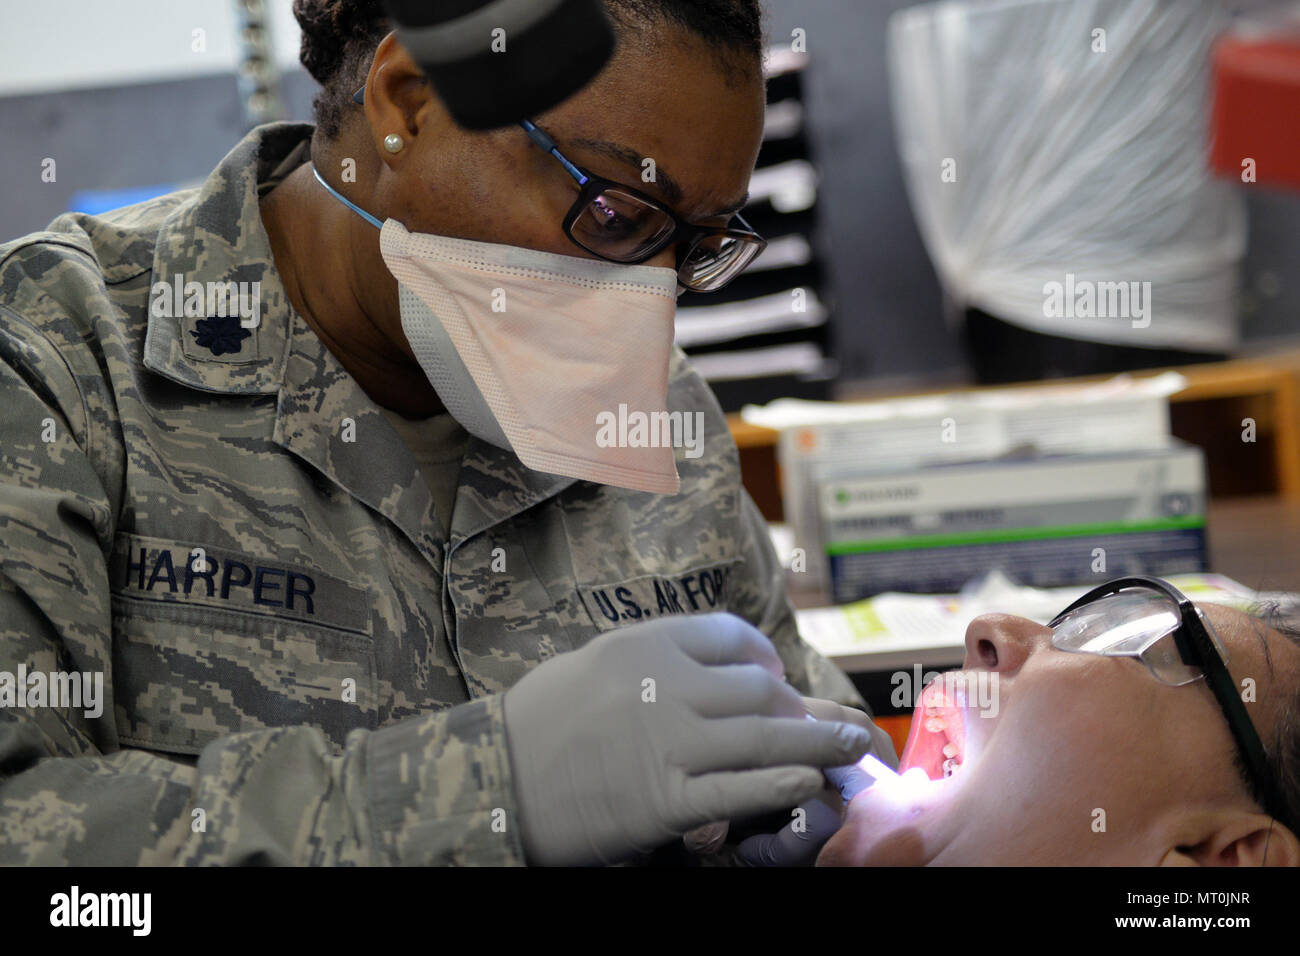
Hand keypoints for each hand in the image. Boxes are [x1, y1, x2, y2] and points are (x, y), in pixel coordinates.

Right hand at [502, 613, 876, 865]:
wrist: (494, 778)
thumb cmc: (543, 718)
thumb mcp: (599, 661)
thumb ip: (661, 660)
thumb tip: (729, 673)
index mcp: (646, 644)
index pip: (731, 637)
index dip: (765, 658)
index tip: (779, 676)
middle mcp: (664, 685)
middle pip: (761, 689)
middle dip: (805, 708)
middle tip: (830, 725)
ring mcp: (668, 743)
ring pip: (766, 736)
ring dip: (820, 742)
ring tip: (854, 748)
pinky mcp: (666, 800)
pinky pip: (741, 789)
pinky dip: (783, 784)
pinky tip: (809, 783)